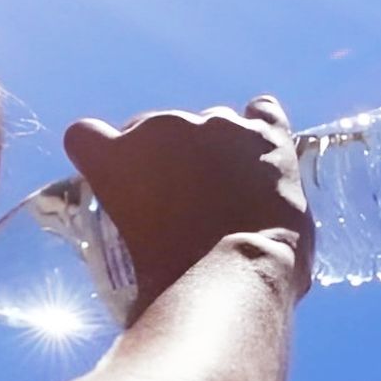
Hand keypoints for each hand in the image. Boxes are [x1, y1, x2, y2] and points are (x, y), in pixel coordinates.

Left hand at [64, 97, 314, 316]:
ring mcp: (168, 129)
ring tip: (145, 208)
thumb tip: (256, 225)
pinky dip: (91, 153)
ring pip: (143, 132)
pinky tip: (98, 178)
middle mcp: (217, 121)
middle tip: (183, 205)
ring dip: (143, 162)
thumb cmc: (272, 262)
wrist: (237, 268)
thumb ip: (273, 202)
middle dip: (187, 159)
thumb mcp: (293, 224)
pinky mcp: (121, 151)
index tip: (231, 167)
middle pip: (193, 129)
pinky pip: (87, 137)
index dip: (238, 141)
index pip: (258, 112)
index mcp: (266, 137)